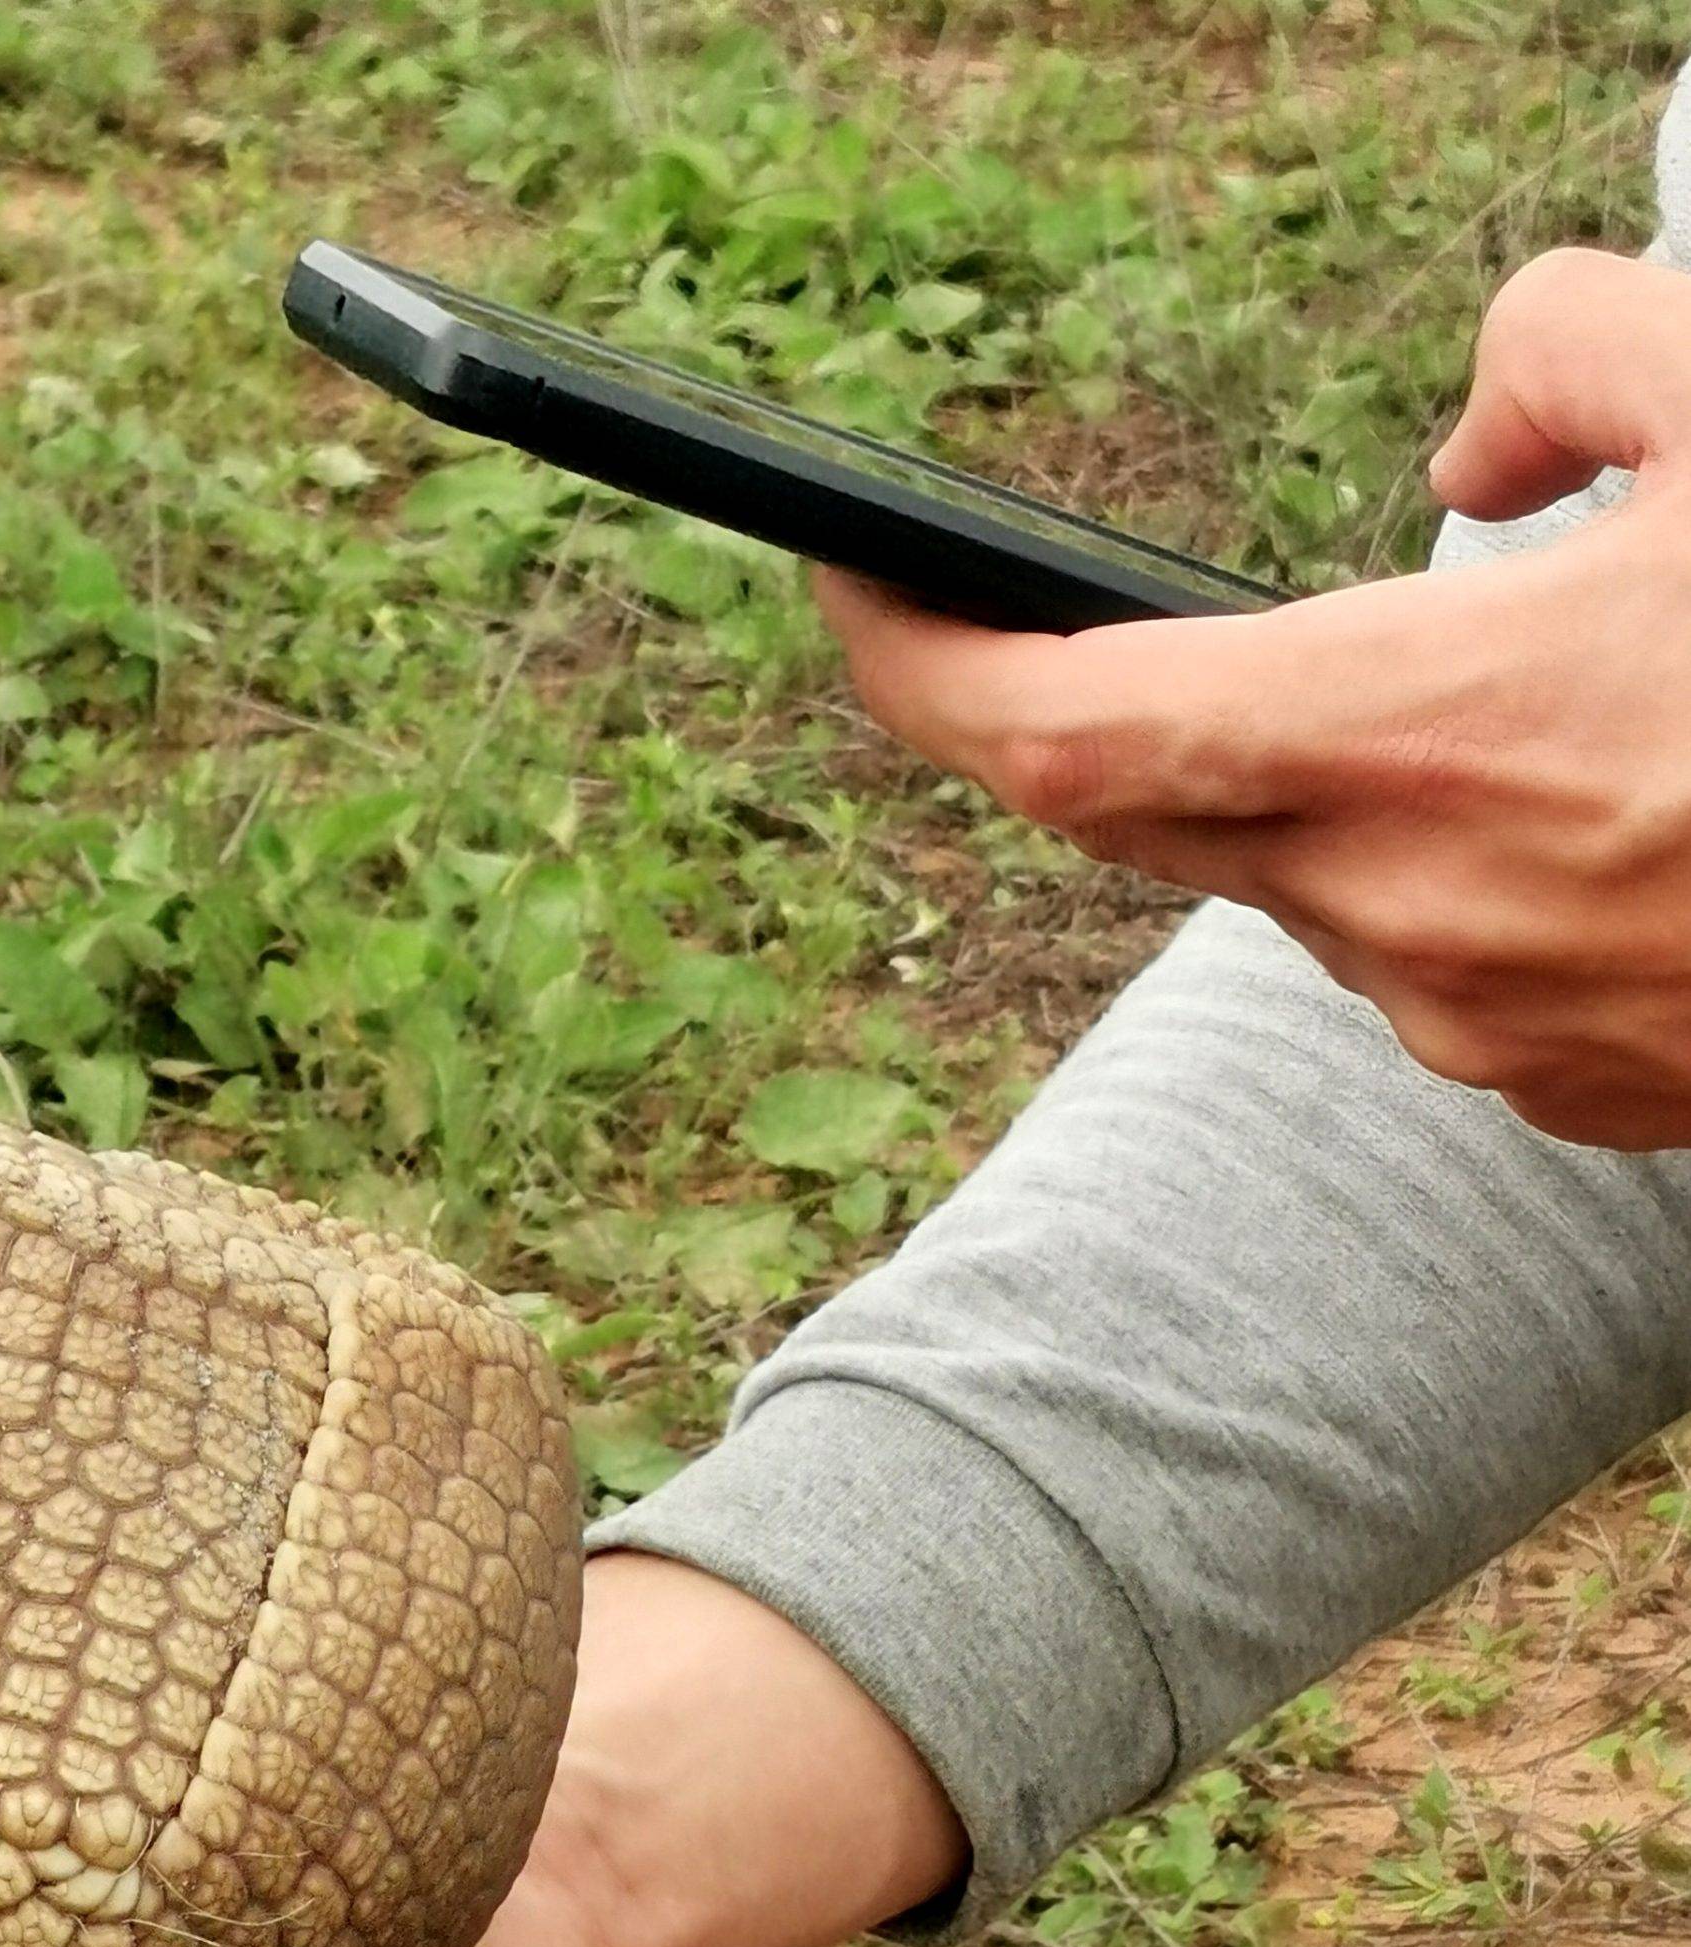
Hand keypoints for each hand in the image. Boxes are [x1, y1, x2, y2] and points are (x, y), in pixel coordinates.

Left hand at [818, 245, 1690, 1149]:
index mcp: (1416, 733)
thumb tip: (1465, 458)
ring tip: (1500, 698)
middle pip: (1157, 807)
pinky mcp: (1559, 1087)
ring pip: (1309, 879)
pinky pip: (1432, 959)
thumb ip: (1571, 359)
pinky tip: (1588, 811)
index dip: (921, 667)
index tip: (859, 593)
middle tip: (1108, 624)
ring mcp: (1478, 1022)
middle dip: (1117, 712)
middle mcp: (1407, 906)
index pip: (1058, 731)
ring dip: (1335, 782)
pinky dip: (1450, 867)